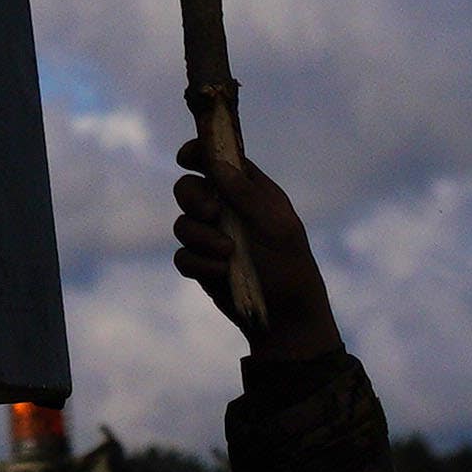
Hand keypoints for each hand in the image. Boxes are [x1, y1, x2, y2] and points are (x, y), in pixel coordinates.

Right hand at [172, 138, 339, 357]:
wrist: (286, 319)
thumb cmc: (289, 267)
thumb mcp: (275, 227)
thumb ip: (246, 194)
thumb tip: (216, 162)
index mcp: (250, 192)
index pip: (218, 160)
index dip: (198, 152)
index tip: (185, 157)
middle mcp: (227, 210)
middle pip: (189, 188)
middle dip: (194, 198)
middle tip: (212, 214)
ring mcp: (212, 237)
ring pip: (182, 223)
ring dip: (201, 238)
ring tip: (227, 254)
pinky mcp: (202, 265)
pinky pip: (183, 255)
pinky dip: (199, 263)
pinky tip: (222, 273)